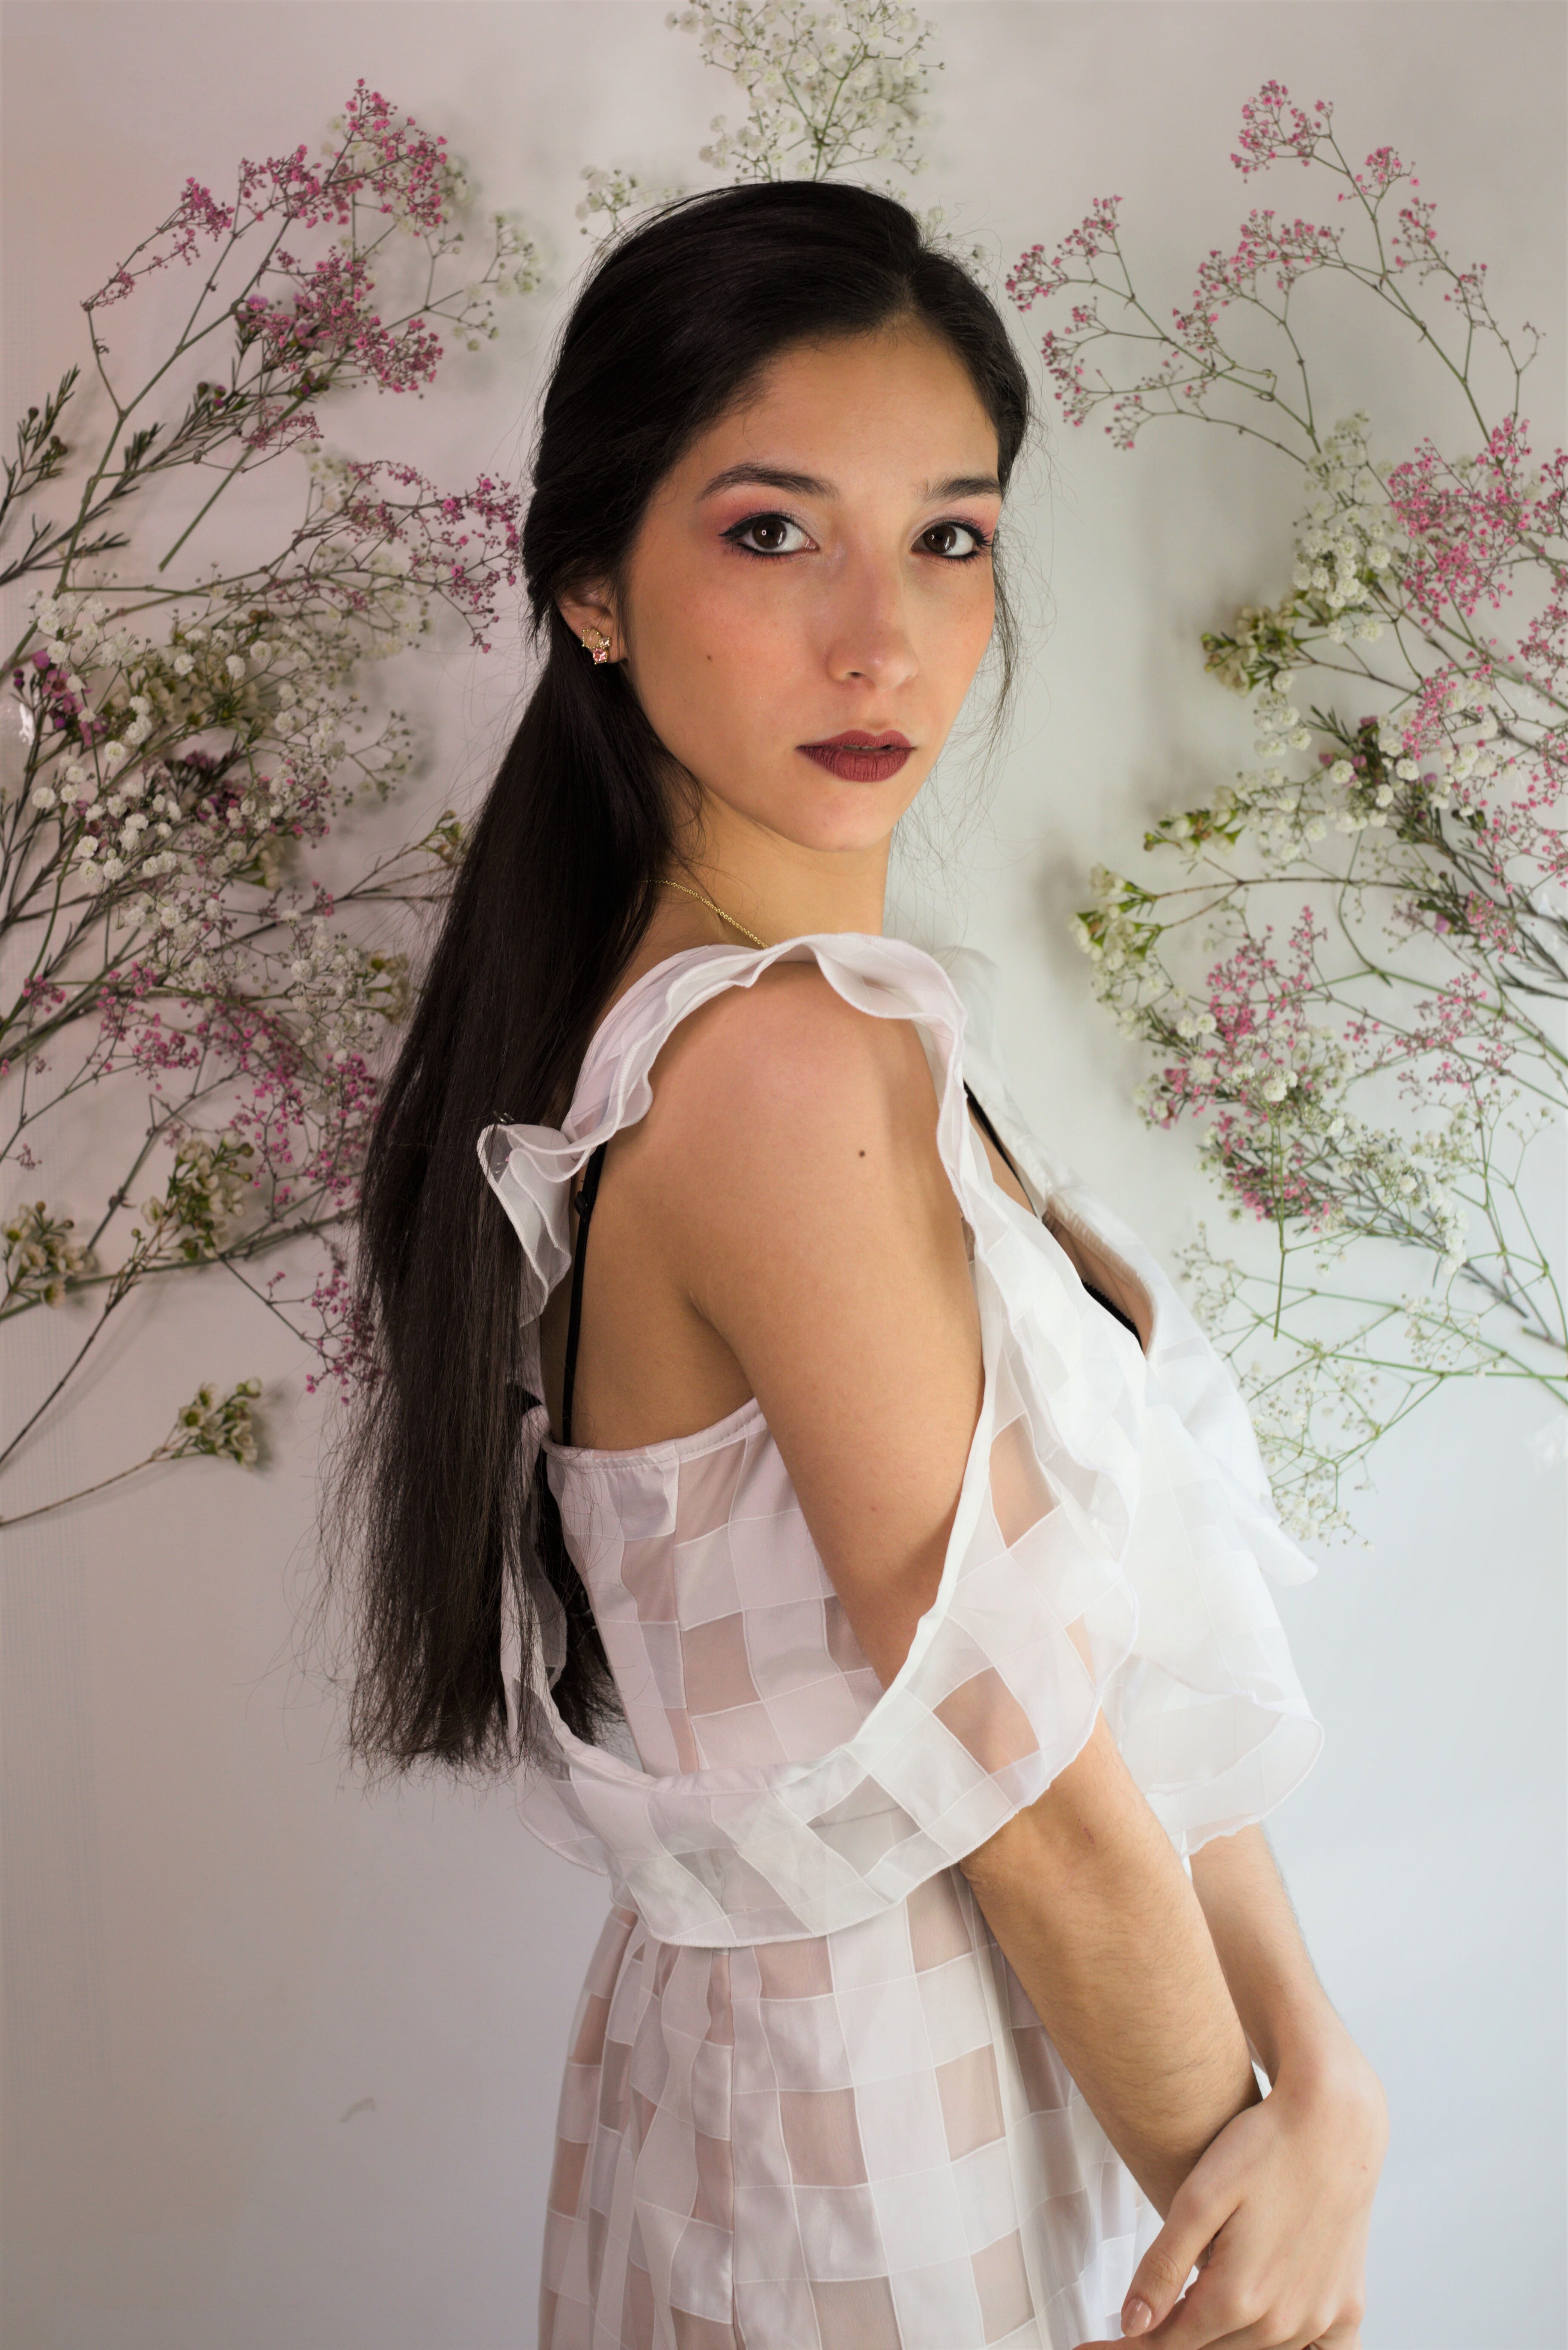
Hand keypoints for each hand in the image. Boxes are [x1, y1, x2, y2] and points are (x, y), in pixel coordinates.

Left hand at [1074, 2036, 1386, 2349]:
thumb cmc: (1262, 2147)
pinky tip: (1271, 2340)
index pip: (1169, 2344)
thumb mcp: (1198, 2197)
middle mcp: (1281, 2320)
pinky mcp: (1347, 2307)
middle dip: (1169, 2338)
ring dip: (1220, 2338)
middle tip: (1139, 2320)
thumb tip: (1133, 2325)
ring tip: (1189, 2311)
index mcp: (1238, 2295)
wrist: (1334, 2122)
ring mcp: (1319, 2318)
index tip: (1090, 2347)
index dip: (1127, 2348)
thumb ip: (1164, 2265)